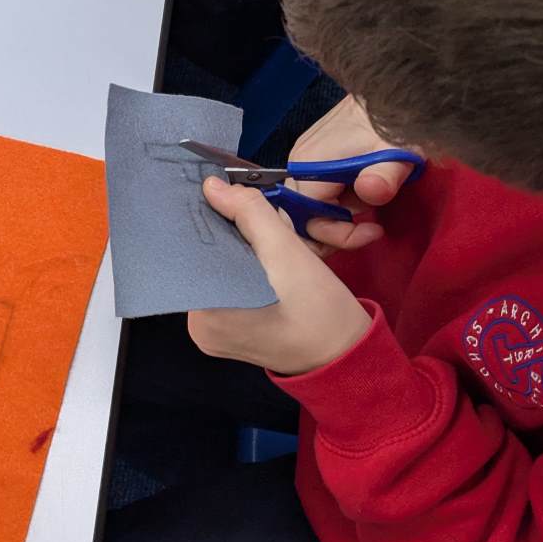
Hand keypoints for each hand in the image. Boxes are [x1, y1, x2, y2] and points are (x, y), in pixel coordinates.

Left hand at [188, 178, 371, 375]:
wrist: (347, 354)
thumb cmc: (322, 313)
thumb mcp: (288, 254)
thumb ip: (249, 214)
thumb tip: (212, 186)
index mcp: (204, 315)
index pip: (194, 250)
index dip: (213, 218)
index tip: (231, 198)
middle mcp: (199, 327)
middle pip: (206, 260)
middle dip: (230, 234)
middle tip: (260, 223)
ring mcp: (213, 332)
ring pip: (219, 269)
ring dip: (241, 249)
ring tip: (268, 245)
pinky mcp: (229, 331)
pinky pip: (229, 284)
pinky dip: (246, 267)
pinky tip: (266, 263)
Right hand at [289, 95, 421, 253]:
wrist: (389, 91)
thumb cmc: (394, 123)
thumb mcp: (398, 153)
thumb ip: (384, 177)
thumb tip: (370, 191)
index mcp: (310, 163)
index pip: (305, 217)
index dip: (335, 233)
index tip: (369, 231)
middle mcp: (298, 161)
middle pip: (300, 215)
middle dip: (333, 230)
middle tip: (367, 229)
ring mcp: (302, 156)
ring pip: (307, 205)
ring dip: (337, 215)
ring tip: (368, 205)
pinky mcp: (312, 154)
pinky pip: (313, 190)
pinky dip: (335, 202)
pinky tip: (359, 194)